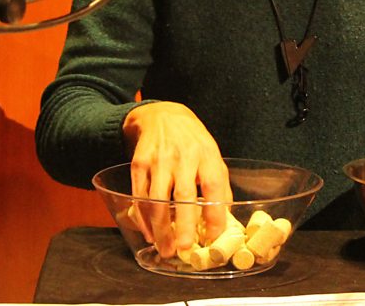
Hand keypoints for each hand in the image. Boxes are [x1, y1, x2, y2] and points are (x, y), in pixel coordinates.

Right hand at [122, 102, 231, 256]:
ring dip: (160, 228)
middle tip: (185, 248)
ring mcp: (158, 160)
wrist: (162, 116)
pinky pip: (139, 196)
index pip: (214, 185)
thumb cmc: (192, 142)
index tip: (215, 237)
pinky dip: (143, 218)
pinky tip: (150, 233)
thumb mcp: (212, 155)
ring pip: (156, 199)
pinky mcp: (139, 164)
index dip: (215, 213)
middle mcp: (182, 156)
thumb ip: (220, 185)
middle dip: (184, 224)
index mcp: (206, 154)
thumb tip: (225, 219)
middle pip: (183, 194)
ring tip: (166, 249)